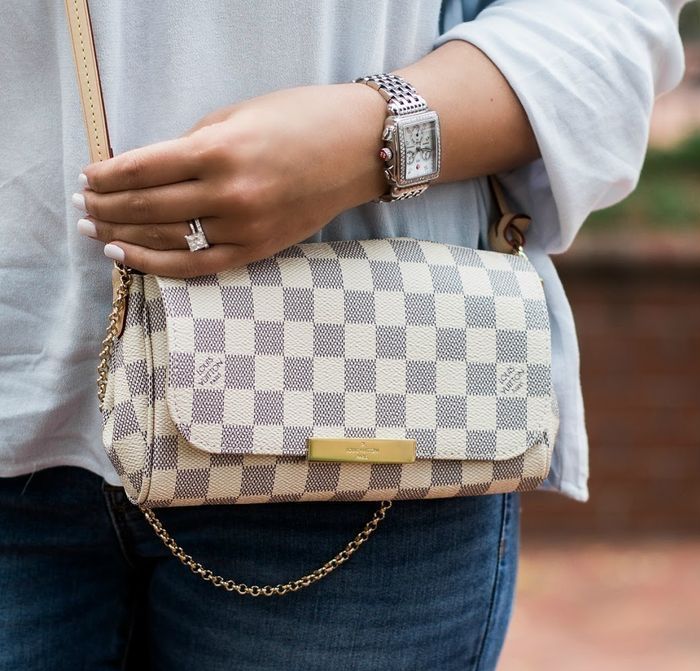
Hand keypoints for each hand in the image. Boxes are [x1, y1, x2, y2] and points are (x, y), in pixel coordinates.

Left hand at [76, 83, 386, 277]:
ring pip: (167, 240)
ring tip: (97, 233)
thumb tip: (148, 171)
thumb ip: (192, 144)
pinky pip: (197, 266)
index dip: (108, 176)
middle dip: (108, 208)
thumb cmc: (298, 121)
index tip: (87, 177)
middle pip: (148, 208)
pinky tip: (130, 259)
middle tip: (83, 208)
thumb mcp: (236, 116)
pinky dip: (159, 265)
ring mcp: (243, 227)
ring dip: (125, 238)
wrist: (358, 150)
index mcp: (219, 151)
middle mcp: (228, 194)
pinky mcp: (257, 250)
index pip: (143, 169)